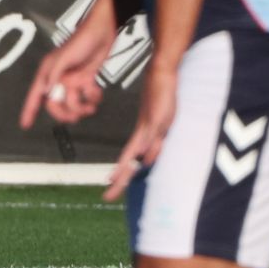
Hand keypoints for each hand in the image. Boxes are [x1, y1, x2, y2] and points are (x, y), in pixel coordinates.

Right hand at [19, 21, 113, 131]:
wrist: (102, 32)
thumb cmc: (81, 41)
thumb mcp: (64, 57)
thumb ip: (54, 74)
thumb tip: (47, 92)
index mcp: (48, 73)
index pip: (36, 94)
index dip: (29, 110)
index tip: (25, 125)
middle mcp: (58, 78)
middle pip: (55, 104)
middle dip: (65, 112)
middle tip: (75, 116)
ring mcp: (72, 80)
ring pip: (72, 103)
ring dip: (82, 107)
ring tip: (91, 106)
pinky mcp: (85, 80)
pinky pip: (87, 97)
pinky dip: (93, 98)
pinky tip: (96, 92)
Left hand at [103, 65, 177, 201]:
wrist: (160, 72)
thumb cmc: (157, 94)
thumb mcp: (157, 121)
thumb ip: (154, 140)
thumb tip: (146, 158)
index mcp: (142, 135)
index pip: (129, 159)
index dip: (121, 174)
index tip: (110, 187)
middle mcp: (145, 133)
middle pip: (130, 161)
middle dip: (120, 179)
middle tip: (108, 195)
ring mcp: (151, 126)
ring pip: (137, 152)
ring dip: (128, 168)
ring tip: (115, 182)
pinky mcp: (157, 118)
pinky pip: (152, 136)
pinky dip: (147, 148)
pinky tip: (142, 157)